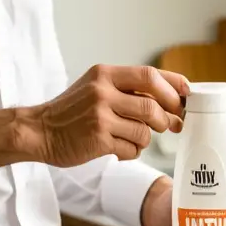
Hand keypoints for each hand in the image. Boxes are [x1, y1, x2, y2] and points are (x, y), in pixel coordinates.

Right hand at [24, 65, 188, 166]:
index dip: (174, 86)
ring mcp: (99, 117)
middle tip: (172, 125)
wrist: (39, 130)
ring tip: (135, 137)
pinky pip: (132, 149)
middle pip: (154, 105)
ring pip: (145, 131)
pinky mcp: (97, 140)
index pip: (150, 75)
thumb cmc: (72, 111)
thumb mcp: (96, 86)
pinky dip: (132, 152)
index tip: (186, 96)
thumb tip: (172, 97)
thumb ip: (128, 87)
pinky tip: (120, 148)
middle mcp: (103, 92)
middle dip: (168, 118)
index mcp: (105, 74)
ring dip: (147, 138)